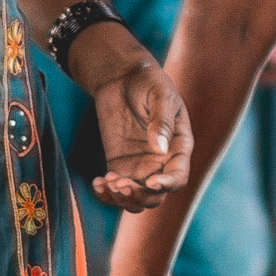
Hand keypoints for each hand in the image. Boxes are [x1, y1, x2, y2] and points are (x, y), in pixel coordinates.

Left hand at [75, 36, 192, 211]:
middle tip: (119, 183)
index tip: (151, 182)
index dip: (167, 184)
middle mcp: (161, 162)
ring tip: (106, 182)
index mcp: (178, 148)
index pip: (178, 177)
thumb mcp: (160, 95)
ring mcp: (140, 167)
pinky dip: (106, 194)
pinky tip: (97, 183)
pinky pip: (115, 190)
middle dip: (139, 195)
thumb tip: (161, 149)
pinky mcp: (119, 165)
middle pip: (156, 196)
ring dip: (121, 199)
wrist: (122, 76)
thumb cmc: (147, 81)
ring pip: (136, 199)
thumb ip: (162, 121)